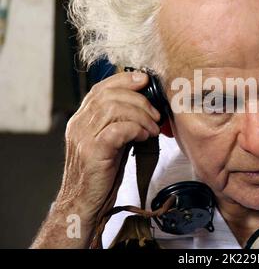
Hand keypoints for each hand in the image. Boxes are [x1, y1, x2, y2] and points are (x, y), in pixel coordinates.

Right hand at [56, 72, 160, 224]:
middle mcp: (79, 124)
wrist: (83, 203)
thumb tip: (148, 109)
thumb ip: (122, 124)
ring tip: (152, 129)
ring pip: (113, 108)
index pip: (101, 88)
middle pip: (109, 95)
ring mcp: (83, 137)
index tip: (145, 80)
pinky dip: (136, 129)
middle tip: (155, 115)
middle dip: (139, 100)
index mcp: (82, 119)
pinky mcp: (92, 152)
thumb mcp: (112, 143)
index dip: (124, 80)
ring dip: (140, 115)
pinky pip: (117, 129)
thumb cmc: (102, 174)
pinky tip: (144, 137)